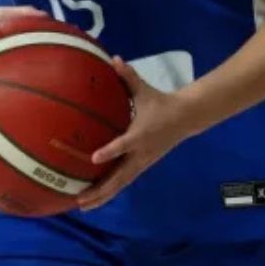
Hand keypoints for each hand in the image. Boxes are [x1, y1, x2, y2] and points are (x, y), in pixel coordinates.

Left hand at [77, 58, 195, 210]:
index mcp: (140, 134)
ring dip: (101, 196)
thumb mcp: (144, 90)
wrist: (185, 118)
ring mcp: (141, 163)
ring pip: (120, 184)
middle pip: (119, 177)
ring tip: (81, 206)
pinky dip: (109, 192)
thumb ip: (127, 76)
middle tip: (79, 198)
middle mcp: (140, 153)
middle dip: (99, 189)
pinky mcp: (141, 167)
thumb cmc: (161, 103)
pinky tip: (94, 200)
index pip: (124, 144)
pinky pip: (123, 182)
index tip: (94, 157)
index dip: (110, 151)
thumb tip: (113, 59)